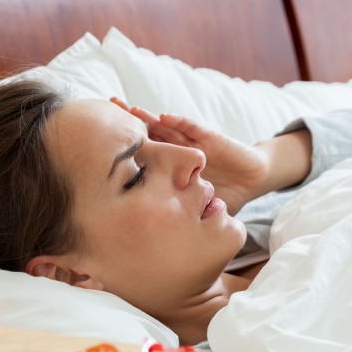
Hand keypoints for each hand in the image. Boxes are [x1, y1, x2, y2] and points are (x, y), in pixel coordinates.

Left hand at [110, 98, 269, 215]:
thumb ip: (175, 217)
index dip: (125, 147)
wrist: (251, 178)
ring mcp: (194, 141)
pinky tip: (165, 117)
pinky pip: (193, 128)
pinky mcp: (211, 138)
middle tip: (107, 110)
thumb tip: (145, 242)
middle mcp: (180, 149)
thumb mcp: (191, 207)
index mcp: (173, 165)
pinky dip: (179, 122)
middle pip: (151, 133)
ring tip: (131, 110)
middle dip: (130, 122)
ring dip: (149, 118)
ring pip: (167, 127)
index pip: (145, 153)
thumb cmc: (221, 192)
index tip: (100, 142)